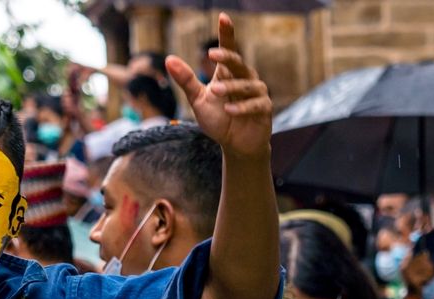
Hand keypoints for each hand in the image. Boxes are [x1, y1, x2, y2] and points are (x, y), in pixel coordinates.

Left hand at [165, 14, 270, 159]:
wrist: (235, 145)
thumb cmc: (219, 120)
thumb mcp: (198, 100)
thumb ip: (186, 80)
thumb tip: (169, 59)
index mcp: (229, 73)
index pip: (228, 49)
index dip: (227, 33)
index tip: (223, 17)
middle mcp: (245, 78)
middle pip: (238, 62)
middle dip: (227, 57)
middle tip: (213, 54)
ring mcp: (257, 93)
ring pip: (246, 84)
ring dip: (231, 87)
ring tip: (215, 91)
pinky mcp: (264, 109)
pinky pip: (255, 104)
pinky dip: (242, 107)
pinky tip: (230, 110)